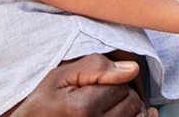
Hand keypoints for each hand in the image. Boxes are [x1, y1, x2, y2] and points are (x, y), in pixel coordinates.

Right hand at [9, 54, 157, 116]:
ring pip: (136, 116)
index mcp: (83, 108)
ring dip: (127, 109)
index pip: (121, 85)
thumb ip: (95, 67)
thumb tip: (132, 68)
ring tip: (106, 108)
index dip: (111, 80)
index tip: (94, 85)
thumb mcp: (59, 78)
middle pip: (131, 102)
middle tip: (99, 96)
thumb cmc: (42, 104)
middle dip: (120, 95)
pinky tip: (118, 114)